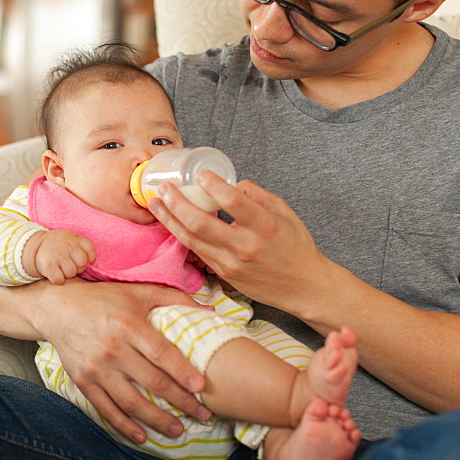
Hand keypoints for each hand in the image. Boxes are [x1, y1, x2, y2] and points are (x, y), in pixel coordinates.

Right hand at [27, 230, 96, 284]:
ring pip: (71, 273)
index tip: (84, 260)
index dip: (90, 258)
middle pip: (82, 264)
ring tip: (62, 269)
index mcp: (74, 239)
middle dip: (78, 268)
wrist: (37, 245)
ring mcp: (57, 255)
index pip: (90, 249)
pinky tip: (56, 274)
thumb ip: (86, 252)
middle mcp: (66, 246)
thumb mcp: (73, 242)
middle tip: (71, 265)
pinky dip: (58, 280)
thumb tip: (95, 266)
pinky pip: (59, 279)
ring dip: (68, 275)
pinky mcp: (48, 266)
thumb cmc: (60, 246)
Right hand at [36, 279, 213, 442]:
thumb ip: (173, 299)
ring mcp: (97, 368)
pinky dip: (124, 425)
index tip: (201, 387)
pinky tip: (142, 436)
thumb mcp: (137, 291)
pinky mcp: (83, 381)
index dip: (182, 371)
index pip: (160, 353)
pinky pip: (106, 408)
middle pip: (151, 381)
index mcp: (128, 325)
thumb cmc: (102, 298)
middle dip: (180, 401)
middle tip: (202, 415)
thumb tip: (210, 308)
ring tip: (177, 431)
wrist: (56, 308)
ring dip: (156, 420)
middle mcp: (112, 349)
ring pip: (130, 401)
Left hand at [148, 171, 334, 314]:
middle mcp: (245, 246)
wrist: (303, 286)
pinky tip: (170, 222)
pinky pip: (197, 251)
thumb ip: (257, 195)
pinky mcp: (223, 273)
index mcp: (264, 226)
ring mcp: (231, 262)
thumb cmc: (295, 246)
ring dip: (169, 219)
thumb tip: (232, 183)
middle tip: (164, 187)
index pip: (233, 202)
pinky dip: (181, 235)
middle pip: (200, 223)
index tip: (201, 173)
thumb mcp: (285, 212)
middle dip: (177, 202)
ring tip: (156, 203)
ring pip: (191, 239)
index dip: (213, 185)